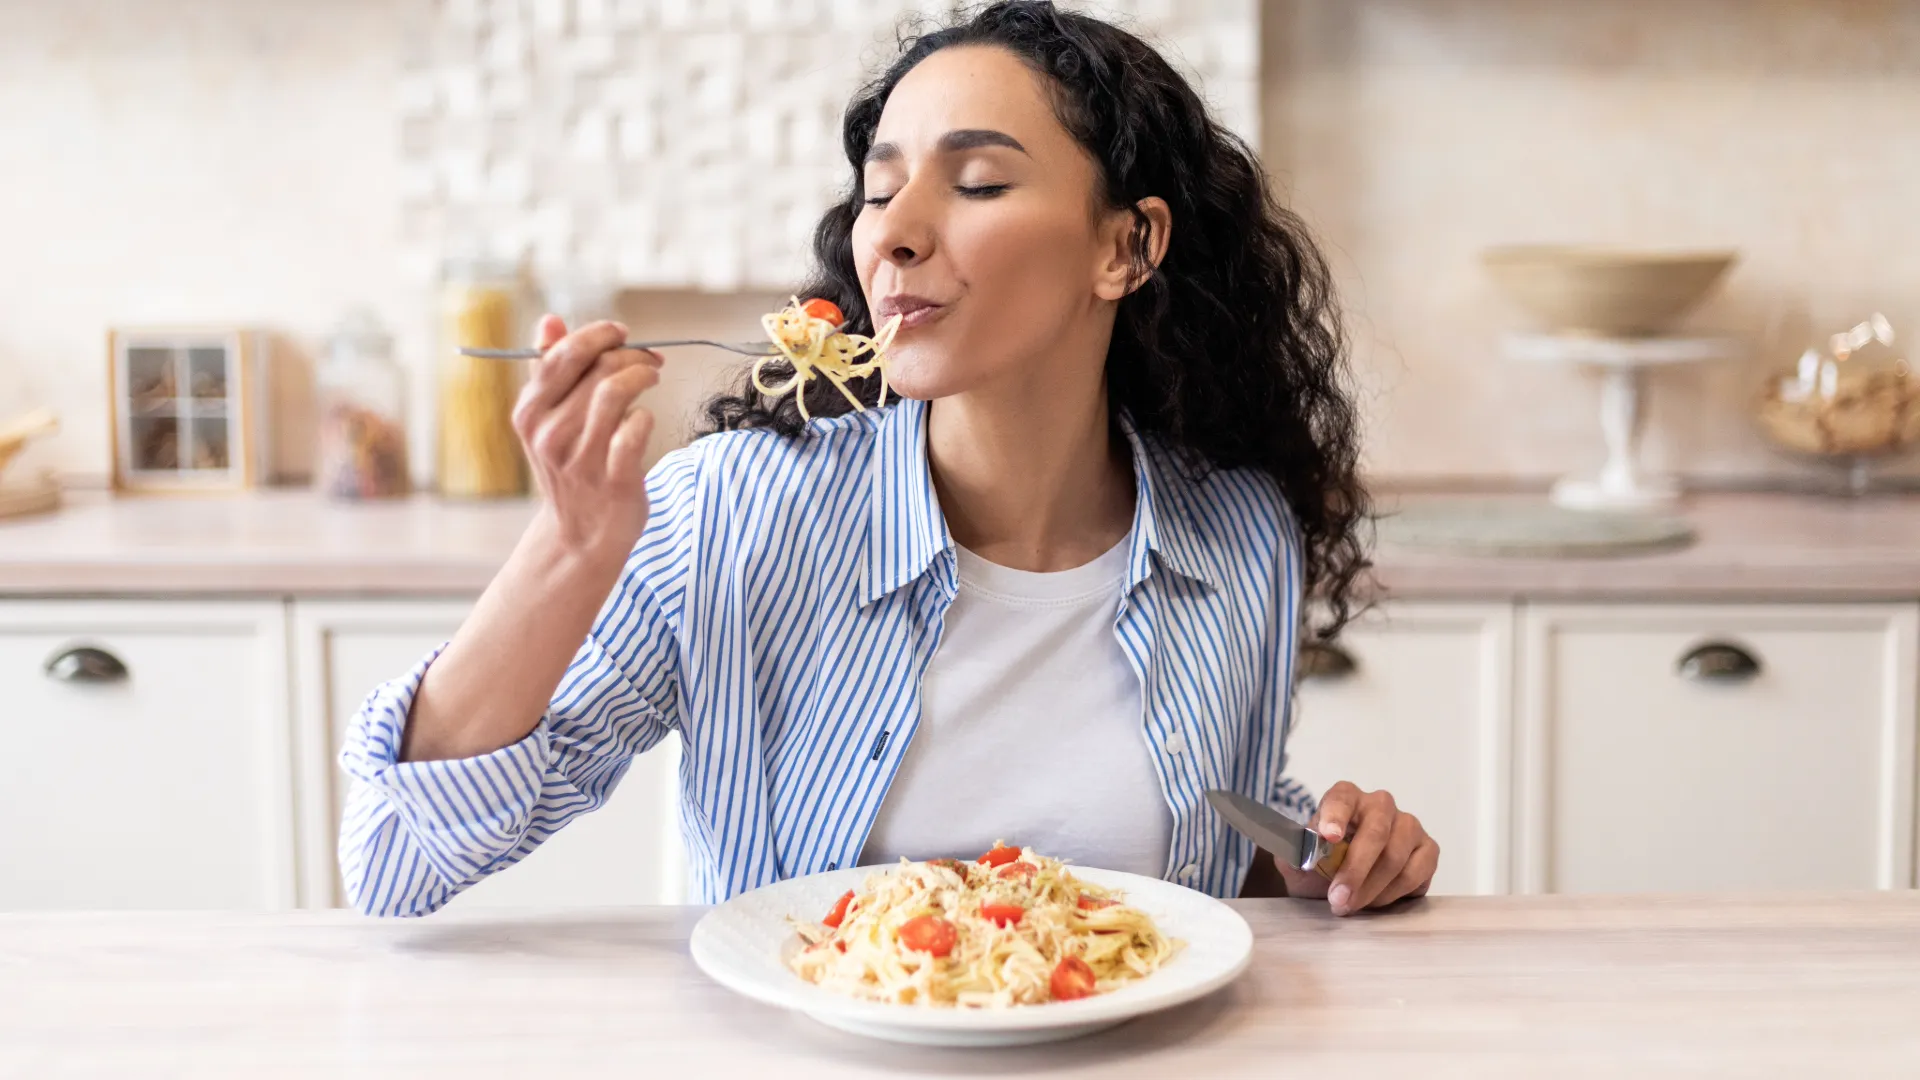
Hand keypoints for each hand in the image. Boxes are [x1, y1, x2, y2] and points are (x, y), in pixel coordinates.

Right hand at [511, 315, 663, 558]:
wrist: (580, 536)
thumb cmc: (570, 468)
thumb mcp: (547, 420)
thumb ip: (548, 370)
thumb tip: (549, 320)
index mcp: (529, 413)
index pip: (562, 354)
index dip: (597, 335)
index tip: (621, 333)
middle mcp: (549, 434)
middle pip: (596, 370)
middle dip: (629, 354)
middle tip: (649, 359)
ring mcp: (580, 459)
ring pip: (614, 393)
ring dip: (641, 375)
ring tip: (652, 376)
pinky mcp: (613, 479)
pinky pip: (634, 430)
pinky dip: (645, 417)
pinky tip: (644, 420)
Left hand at [1275, 781, 1437, 915]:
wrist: (1345, 882)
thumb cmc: (1323, 866)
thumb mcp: (1301, 861)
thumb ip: (1296, 853)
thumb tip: (1300, 855)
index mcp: (1345, 797)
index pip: (1341, 799)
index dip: (1335, 816)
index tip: (1328, 836)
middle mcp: (1380, 805)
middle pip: (1375, 834)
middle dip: (1355, 871)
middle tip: (1338, 900)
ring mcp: (1408, 825)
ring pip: (1396, 857)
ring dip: (1372, 889)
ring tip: (1351, 906)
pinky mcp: (1428, 849)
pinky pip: (1416, 873)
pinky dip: (1393, 893)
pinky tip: (1375, 902)